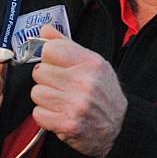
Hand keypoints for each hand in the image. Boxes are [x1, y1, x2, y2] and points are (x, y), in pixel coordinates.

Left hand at [30, 24, 126, 157]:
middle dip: (47, 80)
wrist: (119, 127)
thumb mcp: (93, 64)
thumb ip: (67, 46)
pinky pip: (38, 113)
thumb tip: (45, 30)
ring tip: (61, 101)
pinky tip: (59, 114)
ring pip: (37, 93)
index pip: (50, 49)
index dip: (49, 58)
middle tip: (61, 87)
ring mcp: (76, 104)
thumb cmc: (104, 95)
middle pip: (40, 71)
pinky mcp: (67, 124)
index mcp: (91, 63)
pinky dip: (45, 116)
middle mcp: (84, 82)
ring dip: (45, 99)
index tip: (56, 65)